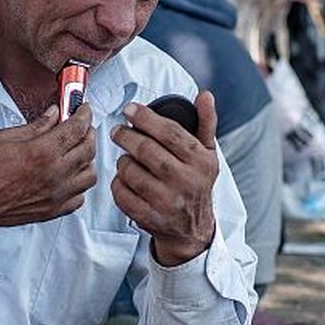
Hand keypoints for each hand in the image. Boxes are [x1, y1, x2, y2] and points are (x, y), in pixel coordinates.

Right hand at [0, 105, 95, 243]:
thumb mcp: (5, 138)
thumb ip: (35, 126)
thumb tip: (53, 115)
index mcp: (42, 152)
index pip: (77, 128)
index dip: (84, 114)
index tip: (83, 109)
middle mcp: (54, 174)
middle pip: (89, 149)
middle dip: (88, 132)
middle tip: (81, 126)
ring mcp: (56, 194)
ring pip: (90, 174)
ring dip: (87, 160)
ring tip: (76, 152)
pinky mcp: (53, 210)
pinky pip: (80, 197)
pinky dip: (79, 185)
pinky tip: (69, 177)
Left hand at [112, 91, 219, 266]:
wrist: (192, 229)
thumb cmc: (197, 183)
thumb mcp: (207, 153)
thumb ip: (205, 122)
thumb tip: (205, 95)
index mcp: (201, 161)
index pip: (170, 132)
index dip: (146, 118)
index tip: (130, 110)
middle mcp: (186, 181)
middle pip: (147, 150)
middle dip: (127, 136)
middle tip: (117, 131)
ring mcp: (167, 202)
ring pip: (131, 171)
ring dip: (123, 161)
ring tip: (125, 158)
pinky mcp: (150, 217)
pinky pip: (122, 194)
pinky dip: (118, 183)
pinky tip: (124, 179)